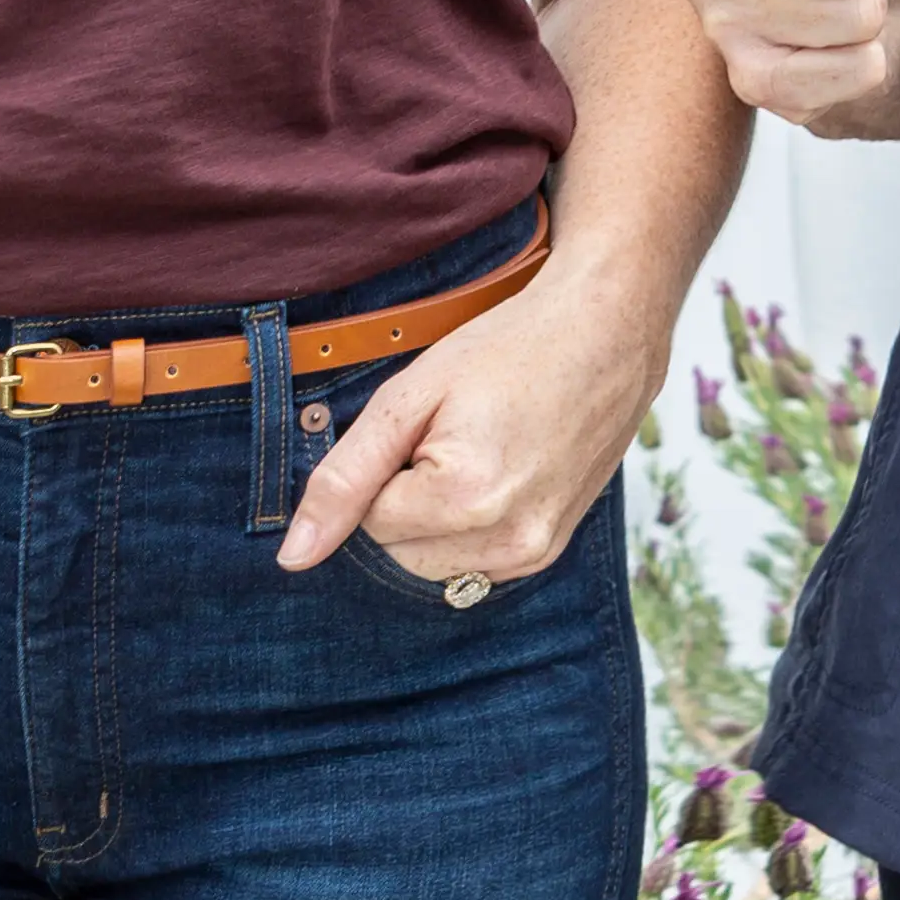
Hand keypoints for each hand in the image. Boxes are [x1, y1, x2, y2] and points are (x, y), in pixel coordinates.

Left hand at [276, 268, 653, 590]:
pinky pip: (471, 565)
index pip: (369, 522)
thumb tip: (294, 556)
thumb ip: (343, 479)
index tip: (426, 426)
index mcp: (465, 499)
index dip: (385, 468)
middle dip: (404, 499)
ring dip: (433, 519)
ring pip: (431, 564)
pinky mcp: (549, 552)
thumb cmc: (509, 349)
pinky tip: (495, 475)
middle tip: (451, 435)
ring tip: (475, 453)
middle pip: (398, 551)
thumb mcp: (409, 398)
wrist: (606, 334)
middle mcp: (507, 540)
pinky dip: (465, 528)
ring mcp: (535, 552)